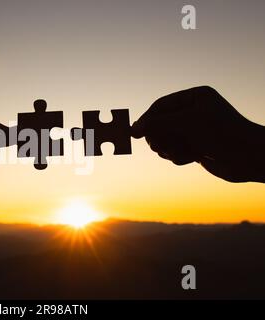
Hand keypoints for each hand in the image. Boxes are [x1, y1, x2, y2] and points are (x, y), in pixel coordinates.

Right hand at [132, 86, 264, 182]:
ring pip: (166, 140)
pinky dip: (179, 156)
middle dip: (159, 137)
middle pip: (160, 124)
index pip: (161, 105)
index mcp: (194, 98)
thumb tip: (133, 129)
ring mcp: (194, 131)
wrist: (249, 157)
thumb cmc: (222, 133)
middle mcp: (193, 112)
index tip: (135, 133)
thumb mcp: (186, 123)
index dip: (148, 119)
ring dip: (169, 148)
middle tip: (158, 146)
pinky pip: (175, 151)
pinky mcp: (196, 147)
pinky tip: (192, 158)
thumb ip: (158, 124)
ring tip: (179, 152)